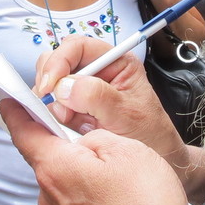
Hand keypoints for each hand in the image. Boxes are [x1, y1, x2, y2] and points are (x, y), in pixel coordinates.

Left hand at [0, 101, 199, 204]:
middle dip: (59, 137)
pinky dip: (87, 184)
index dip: (15, 112)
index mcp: (54, 168)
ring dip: (78, 163)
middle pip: (43, 155)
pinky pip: (75, 196)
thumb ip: (94, 137)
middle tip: (82, 122)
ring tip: (112, 159)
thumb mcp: (125, 148)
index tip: (10, 101)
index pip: (23, 133)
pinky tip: (115, 185)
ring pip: (62, 176)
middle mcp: (49, 195)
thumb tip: (83, 144)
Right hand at [32, 35, 185, 163]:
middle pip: (59, 60)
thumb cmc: (150, 133)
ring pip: (52, 83)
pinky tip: (67, 126)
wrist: (156, 157)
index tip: (49, 85)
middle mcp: (97, 71)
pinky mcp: (74, 109)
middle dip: (50, 80)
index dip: (59, 61)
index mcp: (115, 61)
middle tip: (49, 101)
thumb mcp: (127, 113)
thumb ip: (97, 97)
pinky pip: (53, 106)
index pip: (78, 47)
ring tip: (67, 120)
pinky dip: (53, 115)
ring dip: (51, 101)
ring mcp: (83, 90)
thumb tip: (64, 86)